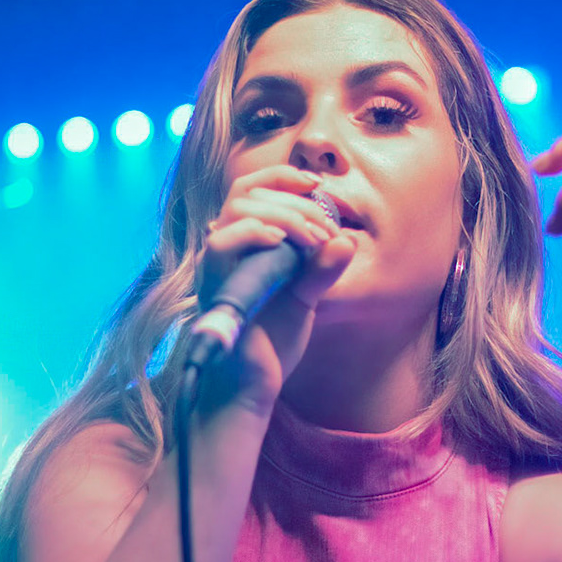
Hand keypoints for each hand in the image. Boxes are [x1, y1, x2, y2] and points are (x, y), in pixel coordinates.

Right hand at [196, 164, 357, 404]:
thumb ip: (322, 269)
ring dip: (282, 214)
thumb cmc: (271, 340)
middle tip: (325, 228)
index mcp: (242, 244)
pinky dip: (255, 233)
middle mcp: (223, 249)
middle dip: (294, 201)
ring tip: (313, 237)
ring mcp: (215, 265)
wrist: (253, 385)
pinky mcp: (214, 285)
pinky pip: (221, 244)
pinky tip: (283, 243)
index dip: (282, 176)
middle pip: (246, 193)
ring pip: (237, 210)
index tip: (318, 184)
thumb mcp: (306, 298)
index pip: (251, 189)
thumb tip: (348, 242)